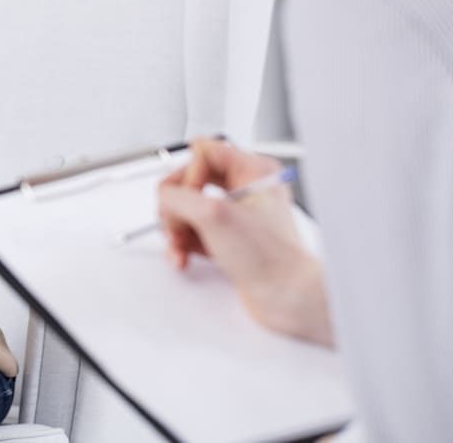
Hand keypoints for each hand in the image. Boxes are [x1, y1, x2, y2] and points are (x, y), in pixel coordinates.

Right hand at [158, 138, 333, 345]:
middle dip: (175, 207)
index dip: (189, 176)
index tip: (192, 200)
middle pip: (188, 182)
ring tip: (179, 246)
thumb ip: (177, 197)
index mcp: (252, 171)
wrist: (287, 298)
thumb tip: (164, 198)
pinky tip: (182, 255)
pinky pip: (192, 231)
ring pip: (186, 209)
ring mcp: (235, 215)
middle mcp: (244, 189)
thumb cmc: (271, 258)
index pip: (202, 153)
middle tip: (177, 224)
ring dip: (175, 229)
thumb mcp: (214, 215)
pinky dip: (182, 243)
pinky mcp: (227, 238)